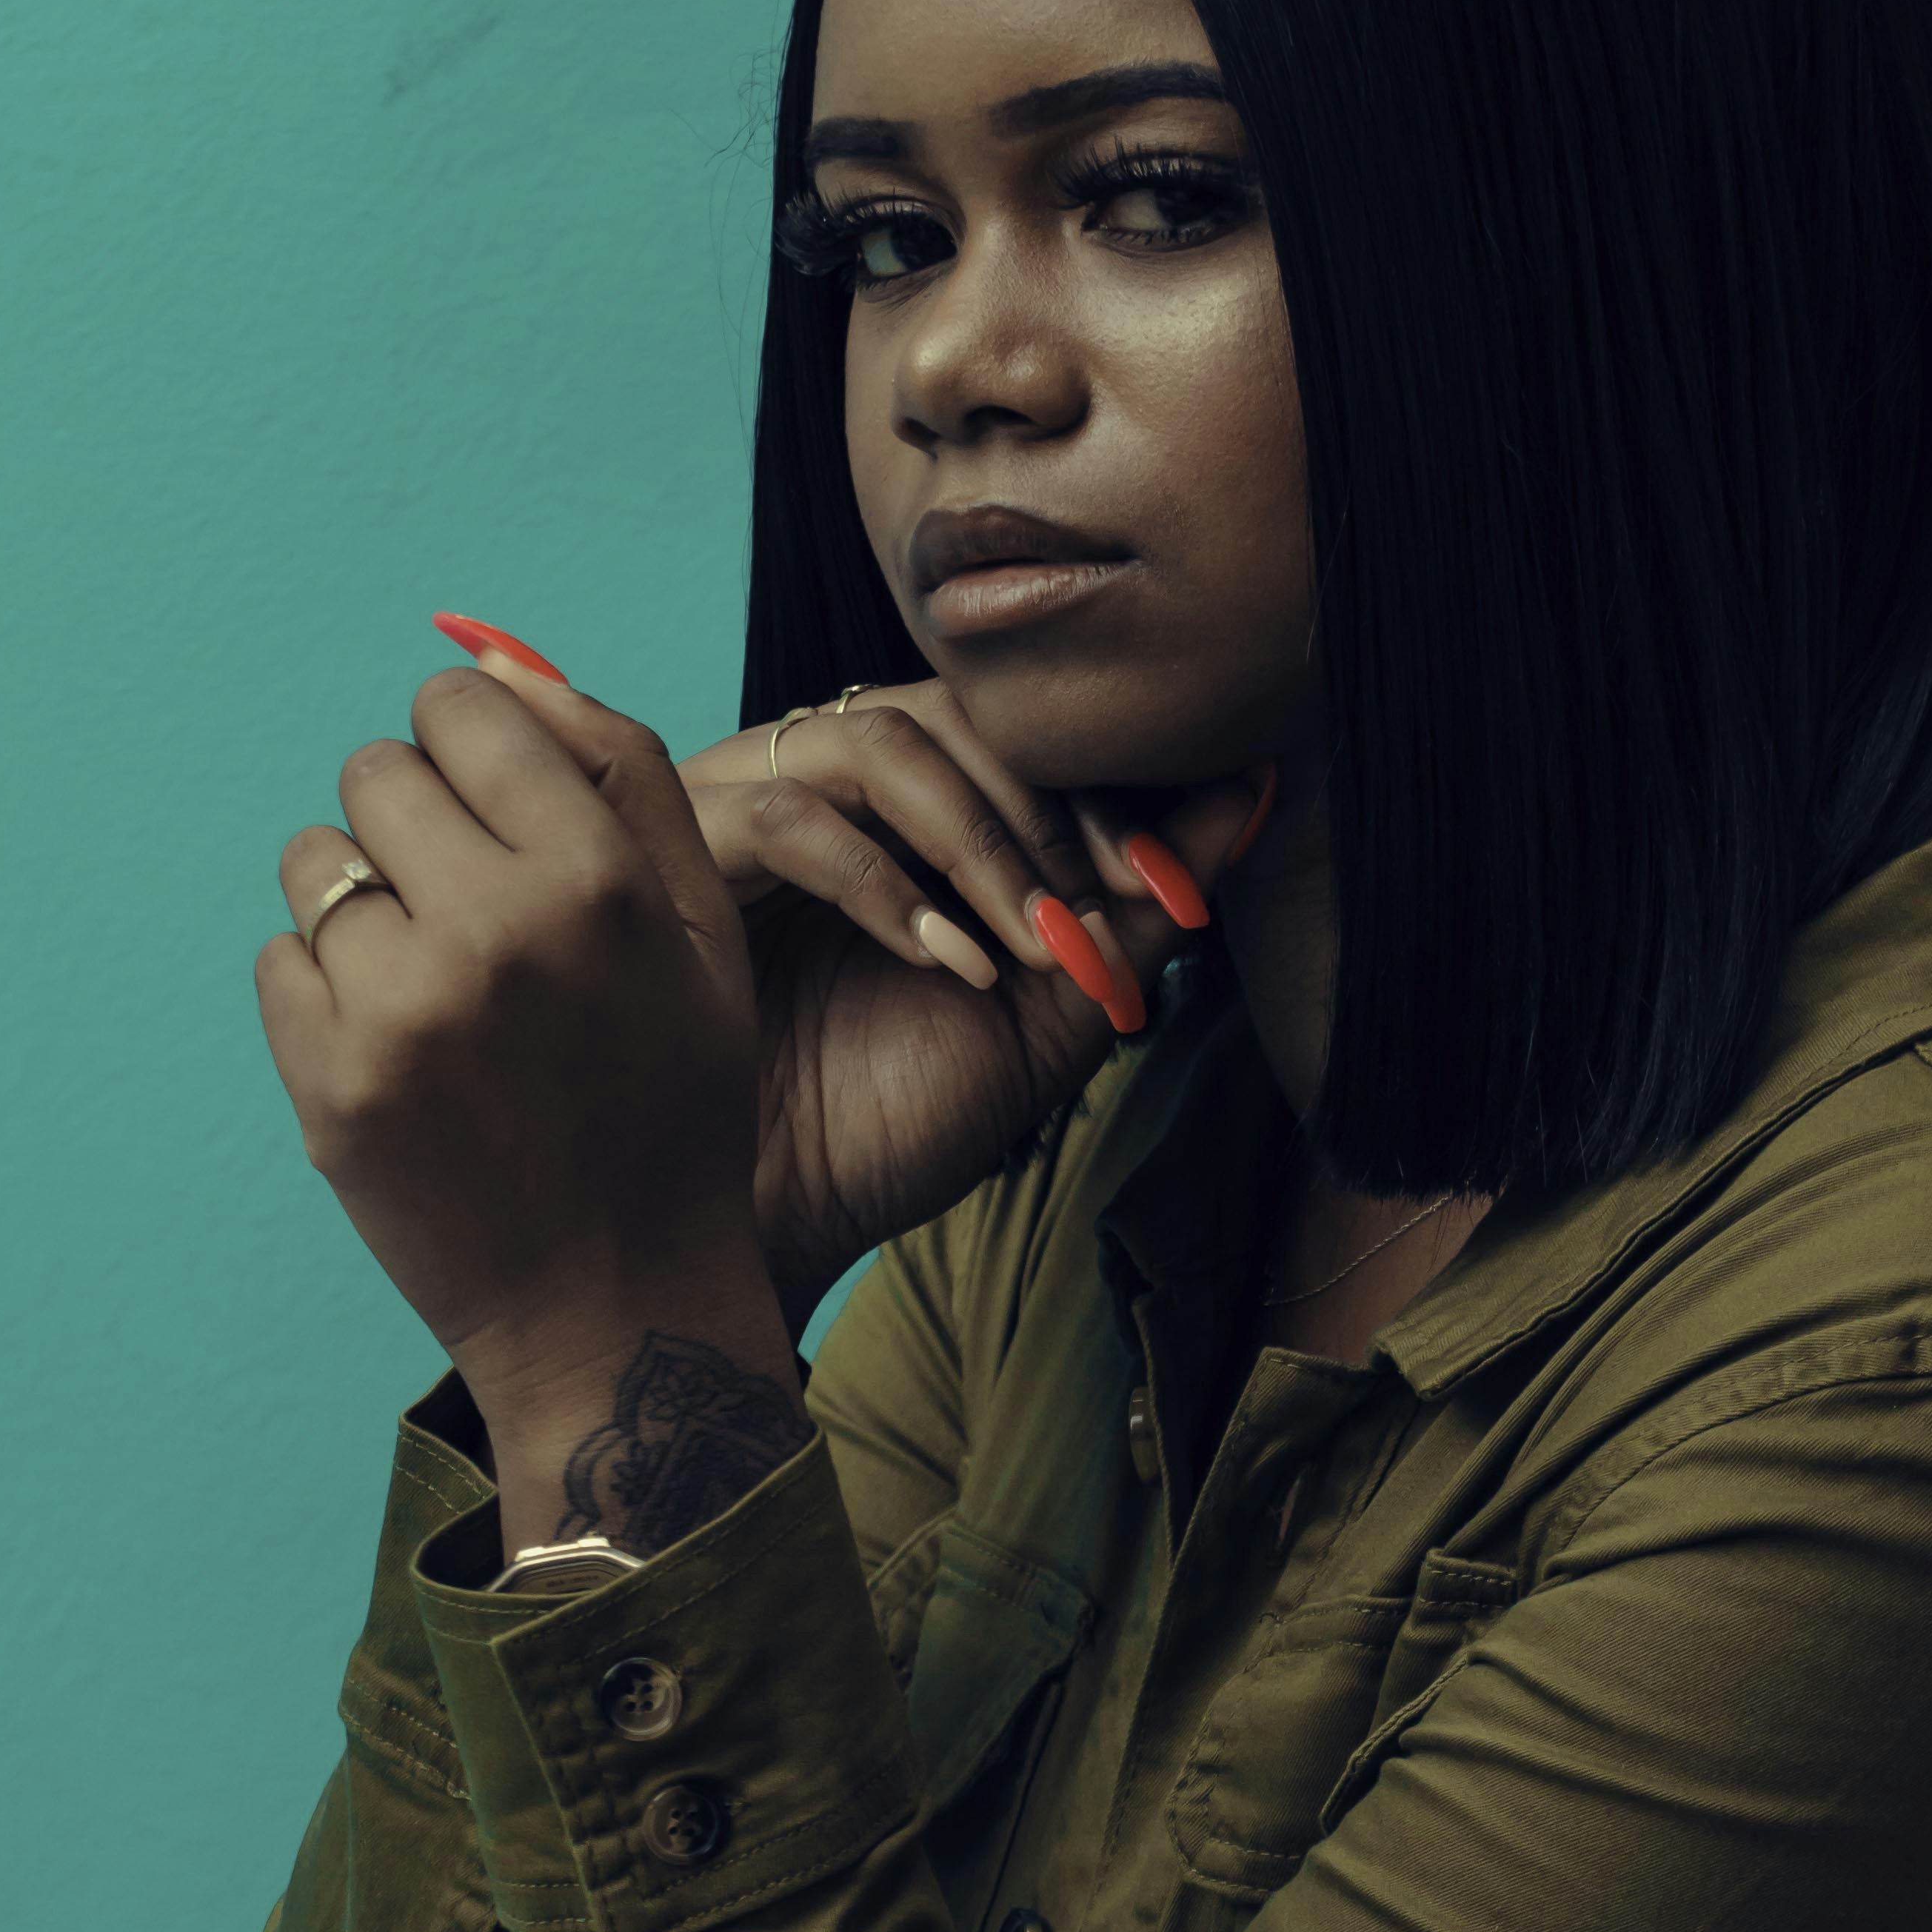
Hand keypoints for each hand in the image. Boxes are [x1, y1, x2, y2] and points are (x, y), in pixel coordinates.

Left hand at [257, 668, 799, 1495]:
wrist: (620, 1306)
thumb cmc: (674, 1100)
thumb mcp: (702, 930)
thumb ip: (620, 772)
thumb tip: (491, 655)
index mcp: (596, 880)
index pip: (458, 712)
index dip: (472, 754)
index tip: (498, 817)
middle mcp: (493, 932)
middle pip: (373, 774)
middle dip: (415, 825)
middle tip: (472, 914)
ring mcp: (398, 1014)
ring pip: (314, 866)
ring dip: (364, 908)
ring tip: (440, 992)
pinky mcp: (326, 1085)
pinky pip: (279, 962)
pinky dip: (328, 996)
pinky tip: (407, 1057)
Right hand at [677, 677, 1267, 1313]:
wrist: (772, 1218)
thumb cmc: (895, 1121)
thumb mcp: (1051, 1012)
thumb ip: (1141, 905)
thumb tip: (1250, 789)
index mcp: (911, 814)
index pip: (1017, 735)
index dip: (1104, 792)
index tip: (1163, 886)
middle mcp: (829, 788)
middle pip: (954, 712)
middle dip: (1051, 809)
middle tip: (1105, 908)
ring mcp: (747, 808)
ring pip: (877, 741)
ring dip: (980, 841)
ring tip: (1029, 948)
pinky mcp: (681, 856)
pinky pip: (789, 817)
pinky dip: (886, 886)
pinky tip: (949, 967)